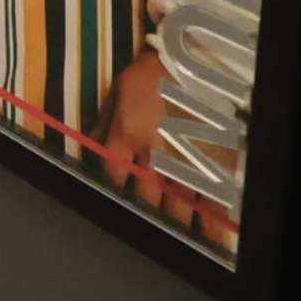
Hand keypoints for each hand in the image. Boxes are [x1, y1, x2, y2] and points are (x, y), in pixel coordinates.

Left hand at [103, 52, 200, 226]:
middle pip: (145, 198)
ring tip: (177, 238)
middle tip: (147, 230)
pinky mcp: (213, 161)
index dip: (113, 191)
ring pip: (177, 204)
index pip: (112, 177)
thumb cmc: (150, 76)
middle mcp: (153, 155)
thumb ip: (101, 127)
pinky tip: (209, 236)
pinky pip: (212, 198)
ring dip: (175, 222)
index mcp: (125, 137)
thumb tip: (87, 148)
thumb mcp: (116, 95)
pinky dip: (210, 218)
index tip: (117, 199)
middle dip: (145, 214)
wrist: (190, 62)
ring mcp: (185, 160)